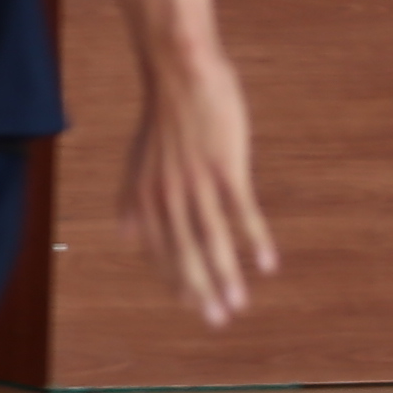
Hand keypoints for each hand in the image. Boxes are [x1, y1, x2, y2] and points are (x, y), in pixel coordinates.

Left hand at [119, 42, 277, 330]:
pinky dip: (254, 240)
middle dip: (201, 291)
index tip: (191, 306)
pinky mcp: (223, 167)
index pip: (159, 249)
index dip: (175, 279)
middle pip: (184, 254)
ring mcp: (194, 182)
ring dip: (227, 276)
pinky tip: (266, 264)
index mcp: (144, 195)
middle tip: (217, 322)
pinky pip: (241, 212)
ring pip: (211, 241)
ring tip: (239, 306)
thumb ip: (132, 200)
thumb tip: (126, 236)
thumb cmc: (164, 115)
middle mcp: (165, 195)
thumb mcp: (137, 160)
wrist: (178, 70)